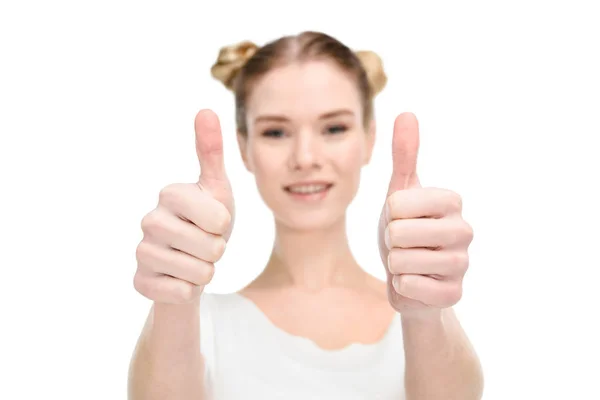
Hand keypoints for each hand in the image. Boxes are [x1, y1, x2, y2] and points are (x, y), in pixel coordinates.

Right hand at [134, 109, 234, 303]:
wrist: (191, 261)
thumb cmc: (208, 221)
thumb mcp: (217, 188)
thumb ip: (211, 151)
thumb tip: (206, 109)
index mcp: (170, 194)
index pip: (219, 218)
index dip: (225, 225)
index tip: (214, 221)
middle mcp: (149, 220)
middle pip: (211, 247)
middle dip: (218, 250)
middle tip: (204, 243)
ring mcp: (142, 253)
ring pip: (199, 274)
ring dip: (206, 271)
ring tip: (193, 260)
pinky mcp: (140, 282)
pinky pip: (183, 294)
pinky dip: (190, 290)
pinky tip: (179, 279)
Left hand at [378, 113, 472, 315]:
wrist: (411, 279)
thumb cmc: (406, 231)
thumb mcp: (400, 193)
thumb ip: (405, 155)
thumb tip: (406, 112)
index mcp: (451, 200)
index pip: (397, 202)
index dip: (389, 214)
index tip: (402, 220)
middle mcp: (464, 230)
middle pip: (399, 231)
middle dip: (391, 241)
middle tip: (404, 244)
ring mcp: (462, 264)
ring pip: (402, 260)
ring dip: (395, 264)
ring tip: (409, 263)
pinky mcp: (454, 294)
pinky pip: (409, 287)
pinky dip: (402, 286)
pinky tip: (415, 283)